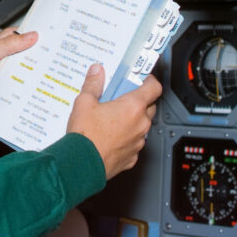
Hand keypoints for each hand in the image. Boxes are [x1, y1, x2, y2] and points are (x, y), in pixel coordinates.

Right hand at [66, 64, 161, 179]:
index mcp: (132, 107)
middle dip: (138, 101)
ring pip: (142, 126)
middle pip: (149, 107)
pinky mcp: (133, 157)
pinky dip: (126, 138)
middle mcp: (140, 124)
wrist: (82, 164)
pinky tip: (111, 136)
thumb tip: (97, 72)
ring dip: (132, 120)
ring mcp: (138, 142)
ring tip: (112, 118)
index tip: (142, 78)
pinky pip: (134, 143)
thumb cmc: (86, 135)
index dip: (150, 81)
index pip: (154, 88)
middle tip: (121, 97)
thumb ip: (93, 84)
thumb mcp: (84, 102)